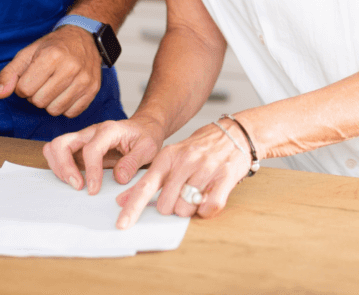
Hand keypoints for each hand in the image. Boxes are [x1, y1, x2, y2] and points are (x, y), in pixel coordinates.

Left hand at [0, 25, 101, 117]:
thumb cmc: (53, 46)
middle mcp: (70, 67)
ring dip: (50, 102)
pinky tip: (66, 92)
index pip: (24, 89)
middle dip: (36, 94)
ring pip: (55, 110)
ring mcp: (84, 79)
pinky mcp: (93, 89)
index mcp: (51, 56)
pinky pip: (71, 113)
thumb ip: (9, 74)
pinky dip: (65, 106)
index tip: (31, 77)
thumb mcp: (27, 53)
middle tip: (44, 81)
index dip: (23, 86)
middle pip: (39, 102)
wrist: (84, 37)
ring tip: (54, 87)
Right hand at [43, 116, 163, 193]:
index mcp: (109, 130)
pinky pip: (59, 155)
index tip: (94, 190)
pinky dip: (60, 169)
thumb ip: (134, 162)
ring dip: (59, 168)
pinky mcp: (78, 148)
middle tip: (78, 187)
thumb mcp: (149, 148)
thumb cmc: (145, 136)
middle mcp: (91, 132)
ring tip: (75, 184)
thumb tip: (118, 178)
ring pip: (55, 147)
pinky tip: (74, 180)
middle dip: (64, 168)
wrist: (144, 128)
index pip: (91, 149)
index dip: (90, 171)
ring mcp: (82, 139)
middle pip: (61, 143)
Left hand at [114, 121, 252, 228]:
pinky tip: (209, 197)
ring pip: (186, 208)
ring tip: (198, 192)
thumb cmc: (201, 148)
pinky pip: (209, 207)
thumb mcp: (172, 157)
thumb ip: (149, 179)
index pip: (146, 186)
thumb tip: (122, 200)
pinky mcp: (226, 176)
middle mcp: (186, 161)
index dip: (132, 208)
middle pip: (166, 205)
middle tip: (182, 193)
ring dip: (190, 208)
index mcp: (169, 156)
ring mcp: (206, 168)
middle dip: (172, 206)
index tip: (122, 224)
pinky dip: (207, 210)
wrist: (236, 133)